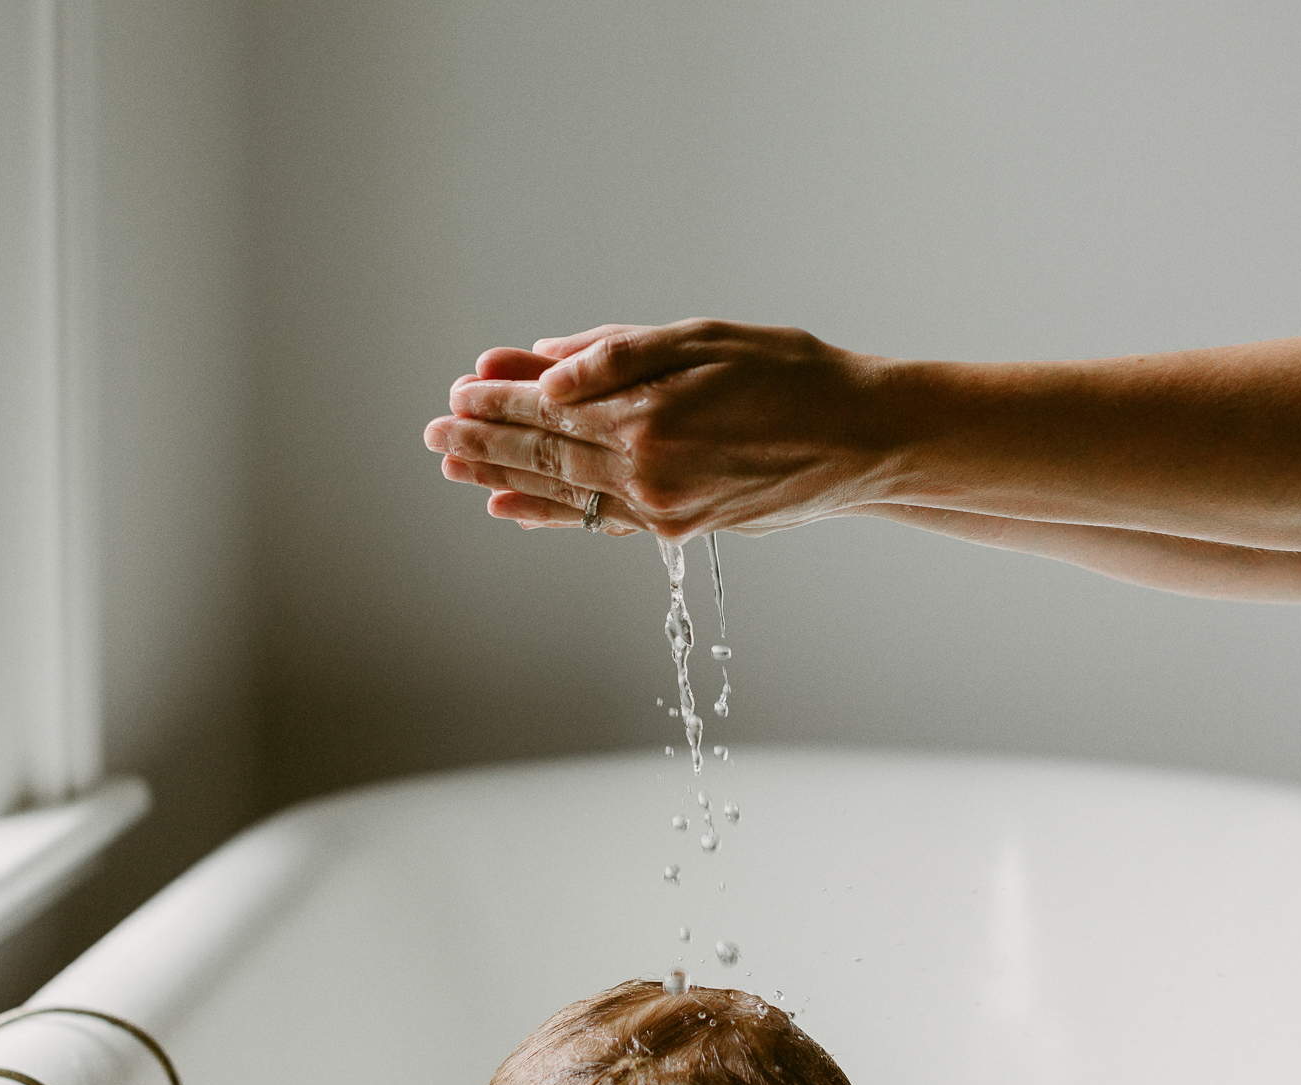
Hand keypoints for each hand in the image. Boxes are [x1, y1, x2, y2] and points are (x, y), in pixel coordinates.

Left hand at [424, 319, 899, 538]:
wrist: (864, 441)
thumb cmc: (795, 377)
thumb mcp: (705, 340)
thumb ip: (619, 355)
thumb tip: (546, 366)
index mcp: (647, 415)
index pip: (550, 408)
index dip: (498, 401)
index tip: (457, 393)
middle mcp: (646, 470)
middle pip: (546, 454)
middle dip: (485, 442)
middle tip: (436, 435)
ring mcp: (662, 507)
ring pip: (565, 490)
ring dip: (505, 478)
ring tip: (458, 468)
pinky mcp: (681, 528)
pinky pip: (600, 521)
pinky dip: (553, 515)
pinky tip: (514, 509)